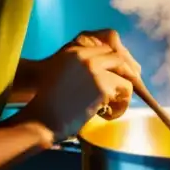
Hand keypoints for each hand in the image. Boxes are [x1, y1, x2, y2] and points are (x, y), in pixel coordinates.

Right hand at [21, 30, 139, 139]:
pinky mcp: (102, 86)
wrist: (42, 120)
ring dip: (124, 92)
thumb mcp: (60, 77)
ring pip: (126, 74)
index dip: (115, 64)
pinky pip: (125, 91)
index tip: (120, 76)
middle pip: (118, 58)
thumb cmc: (48, 105)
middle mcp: (84, 57)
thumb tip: (105, 77)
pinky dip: (121, 105)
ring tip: (113, 107)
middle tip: (127, 90)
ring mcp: (94, 70)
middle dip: (126, 73)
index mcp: (73, 52)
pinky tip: (108, 115)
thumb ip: (80, 70)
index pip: (105, 50)